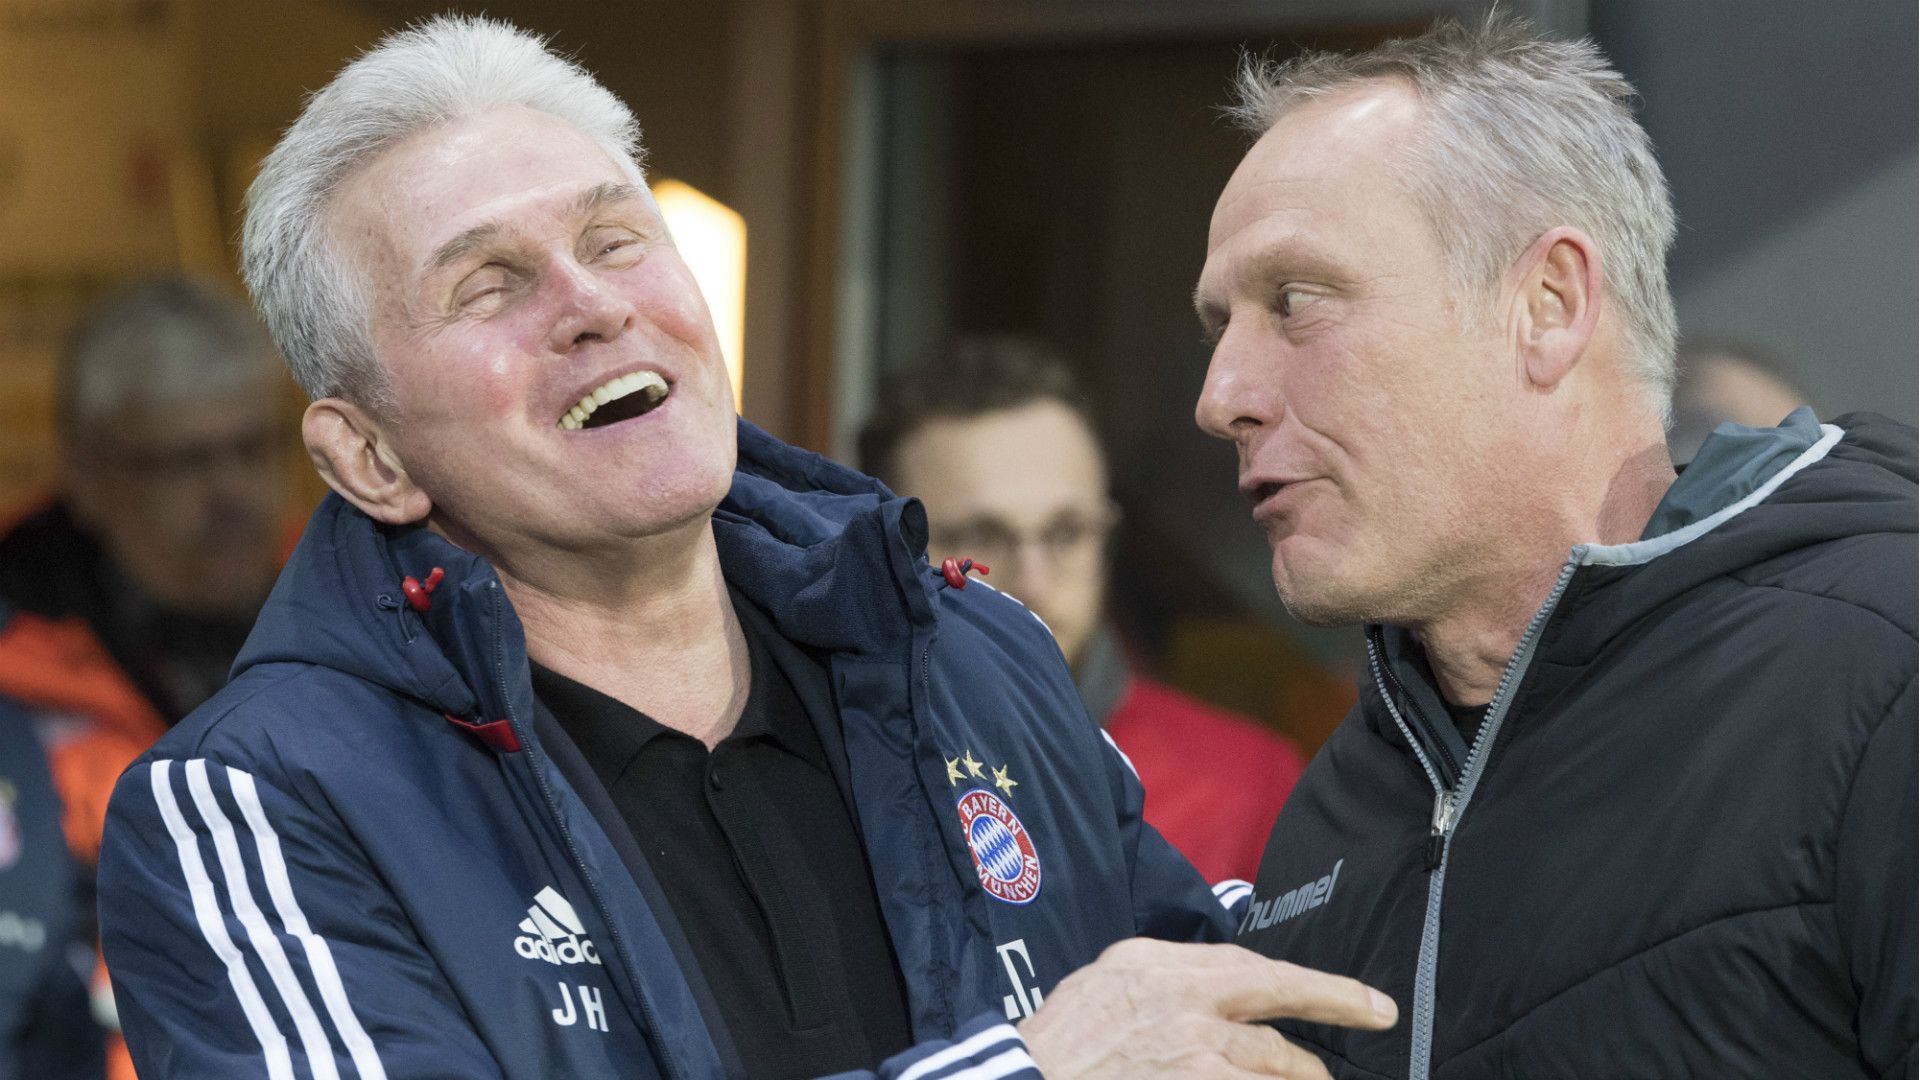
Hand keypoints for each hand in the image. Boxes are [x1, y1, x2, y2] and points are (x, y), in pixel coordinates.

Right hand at [1017, 939, 1395, 1078]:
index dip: (1324, 988)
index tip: (1370, 1005)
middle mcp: (1186, 1003)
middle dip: (1330, 1032)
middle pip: (1280, 1019)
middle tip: (1363, 1039)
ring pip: (1276, 1070)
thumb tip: (1222, 984)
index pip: (1259, 969)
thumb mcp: (1110, 978)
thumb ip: (1169, 975)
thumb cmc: (1062, 1039)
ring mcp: (1195, 1055)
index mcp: (1164, 965)